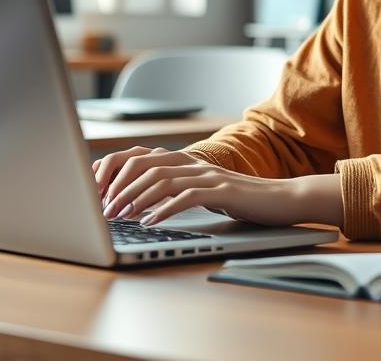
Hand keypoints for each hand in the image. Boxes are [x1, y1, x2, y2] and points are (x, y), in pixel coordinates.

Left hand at [95, 148, 343, 227]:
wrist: (283, 199)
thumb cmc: (242, 200)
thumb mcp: (204, 193)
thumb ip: (177, 191)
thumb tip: (141, 203)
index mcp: (187, 162)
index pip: (142, 157)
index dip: (117, 171)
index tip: (97, 192)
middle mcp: (195, 163)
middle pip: (146, 165)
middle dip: (119, 187)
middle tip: (103, 210)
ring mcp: (209, 175)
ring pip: (162, 180)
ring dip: (136, 199)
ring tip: (120, 216)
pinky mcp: (222, 190)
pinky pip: (186, 197)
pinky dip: (163, 210)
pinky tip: (149, 222)